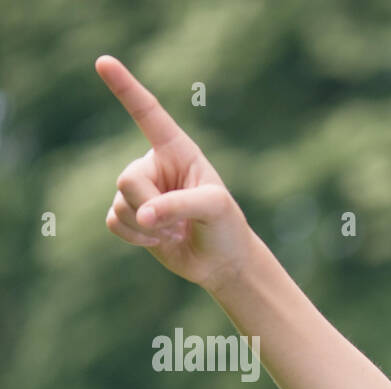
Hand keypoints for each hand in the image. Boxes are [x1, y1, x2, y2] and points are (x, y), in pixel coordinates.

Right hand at [95, 55, 252, 290]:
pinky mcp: (130, 217)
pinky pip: (114, 223)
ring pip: (120, 204)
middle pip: (127, 179)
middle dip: (152, 207)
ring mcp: (140, 191)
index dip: (126, 88)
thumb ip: (179, 205)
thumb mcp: (215, 208)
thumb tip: (142, 215)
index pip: (148, 114)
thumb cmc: (226, 227)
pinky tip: (161, 240)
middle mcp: (154, 166)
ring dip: (149, 227)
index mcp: (177, 150)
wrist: (222, 262)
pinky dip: (137, 238)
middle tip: (182, 222)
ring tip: (177, 231)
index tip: (103, 62)